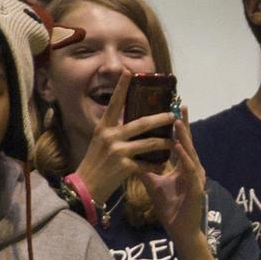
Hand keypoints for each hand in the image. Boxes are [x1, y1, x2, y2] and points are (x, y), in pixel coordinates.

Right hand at [73, 70, 176, 205]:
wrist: (85, 187)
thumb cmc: (95, 163)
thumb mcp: (101, 142)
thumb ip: (114, 130)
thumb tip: (129, 118)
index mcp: (104, 128)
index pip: (114, 103)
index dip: (122, 87)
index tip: (130, 71)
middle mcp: (110, 136)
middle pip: (141, 123)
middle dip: (160, 118)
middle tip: (173, 114)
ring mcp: (117, 151)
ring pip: (149, 143)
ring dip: (164, 142)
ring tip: (174, 141)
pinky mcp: (124, 167)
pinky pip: (147, 164)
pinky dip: (157, 165)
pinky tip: (163, 166)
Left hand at [138, 109, 207, 244]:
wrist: (180, 229)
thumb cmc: (170, 208)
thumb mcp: (153, 184)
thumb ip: (145, 170)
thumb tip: (131, 156)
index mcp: (183, 167)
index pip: (179, 143)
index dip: (176, 127)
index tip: (171, 110)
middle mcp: (192, 169)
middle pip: (188, 143)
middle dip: (184, 124)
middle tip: (179, 105)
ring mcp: (196, 177)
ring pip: (190, 153)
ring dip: (184, 137)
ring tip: (177, 122)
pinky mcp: (196, 188)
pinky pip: (190, 170)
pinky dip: (184, 158)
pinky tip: (179, 147)